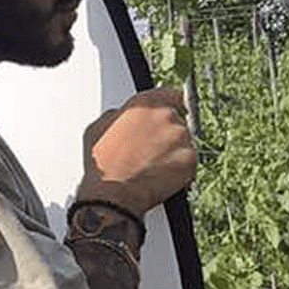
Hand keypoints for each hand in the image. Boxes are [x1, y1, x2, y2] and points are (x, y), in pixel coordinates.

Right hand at [76, 89, 195, 213]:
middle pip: (177, 121)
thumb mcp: (98, 128)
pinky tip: (161, 176)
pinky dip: (180, 169)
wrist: (114, 194)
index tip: (180, 105)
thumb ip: (117, 114)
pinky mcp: (190, 158)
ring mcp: (180, 137)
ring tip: (152, 166)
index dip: (175, 101)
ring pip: (184, 142)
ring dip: (174, 152)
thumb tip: (123, 114)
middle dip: (167, 135)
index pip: (170, 94)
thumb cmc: (104, 165)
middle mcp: (165, 116)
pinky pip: (189, 161)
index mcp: (144, 104)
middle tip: (151, 152)